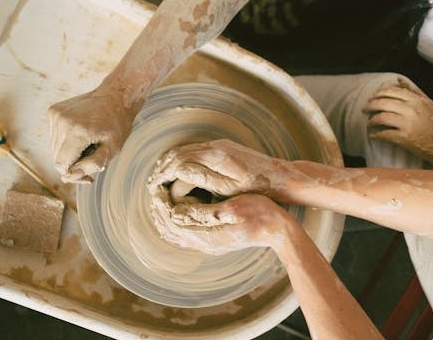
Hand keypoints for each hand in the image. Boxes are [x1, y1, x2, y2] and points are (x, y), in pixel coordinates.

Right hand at [48, 90, 135, 182]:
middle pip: (57, 157)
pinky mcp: (53, 111)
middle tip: (92, 158)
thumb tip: (68, 177)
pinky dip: (65, 140)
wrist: (115, 96)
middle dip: (72, 163)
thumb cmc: (117, 124)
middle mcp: (62, 122)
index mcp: (78, 132)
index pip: (61, 164)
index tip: (88, 176)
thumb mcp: (113, 148)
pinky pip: (54, 136)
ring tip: (88, 143)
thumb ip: (92, 164)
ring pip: (54, 148)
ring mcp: (55, 115)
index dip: (73, 174)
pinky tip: (81, 132)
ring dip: (69, 151)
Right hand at [148, 139, 297, 200]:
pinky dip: (183, 162)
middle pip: (179, 152)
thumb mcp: (229, 189)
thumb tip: (179, 172)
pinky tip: (180, 174)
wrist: (282, 177)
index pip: (178, 161)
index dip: (163, 174)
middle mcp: (216, 146)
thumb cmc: (257, 188)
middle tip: (152, 185)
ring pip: (186, 150)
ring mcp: (220, 146)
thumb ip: (204, 179)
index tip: (153, 187)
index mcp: (215, 156)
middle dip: (163, 168)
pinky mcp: (225, 149)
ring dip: (171, 164)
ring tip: (161, 180)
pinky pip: (196, 152)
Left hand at [151, 193, 295, 254]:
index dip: (161, 203)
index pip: (172, 221)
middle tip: (154, 189)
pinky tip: (174, 209)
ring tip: (160, 197)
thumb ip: (203, 212)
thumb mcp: (233, 209)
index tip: (157, 187)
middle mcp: (205, 243)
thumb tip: (177, 212)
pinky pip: (186, 234)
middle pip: (170, 230)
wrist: (278, 229)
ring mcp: (209, 244)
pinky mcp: (214, 240)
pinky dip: (175, 222)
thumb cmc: (260, 214)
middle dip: (158, 210)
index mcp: (207, 236)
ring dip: (165, 216)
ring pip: (176, 234)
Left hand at [362, 79, 432, 168]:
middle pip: (382, 102)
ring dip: (371, 121)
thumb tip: (398, 81)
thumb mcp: (428, 104)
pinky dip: (376, 134)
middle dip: (370, 105)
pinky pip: (384, 134)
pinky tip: (374, 135)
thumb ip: (413, 92)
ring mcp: (407, 123)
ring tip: (369, 124)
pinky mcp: (404, 138)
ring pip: (381, 117)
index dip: (377, 94)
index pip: (390, 91)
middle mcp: (410, 109)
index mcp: (415, 100)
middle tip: (364, 109)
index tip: (371, 98)